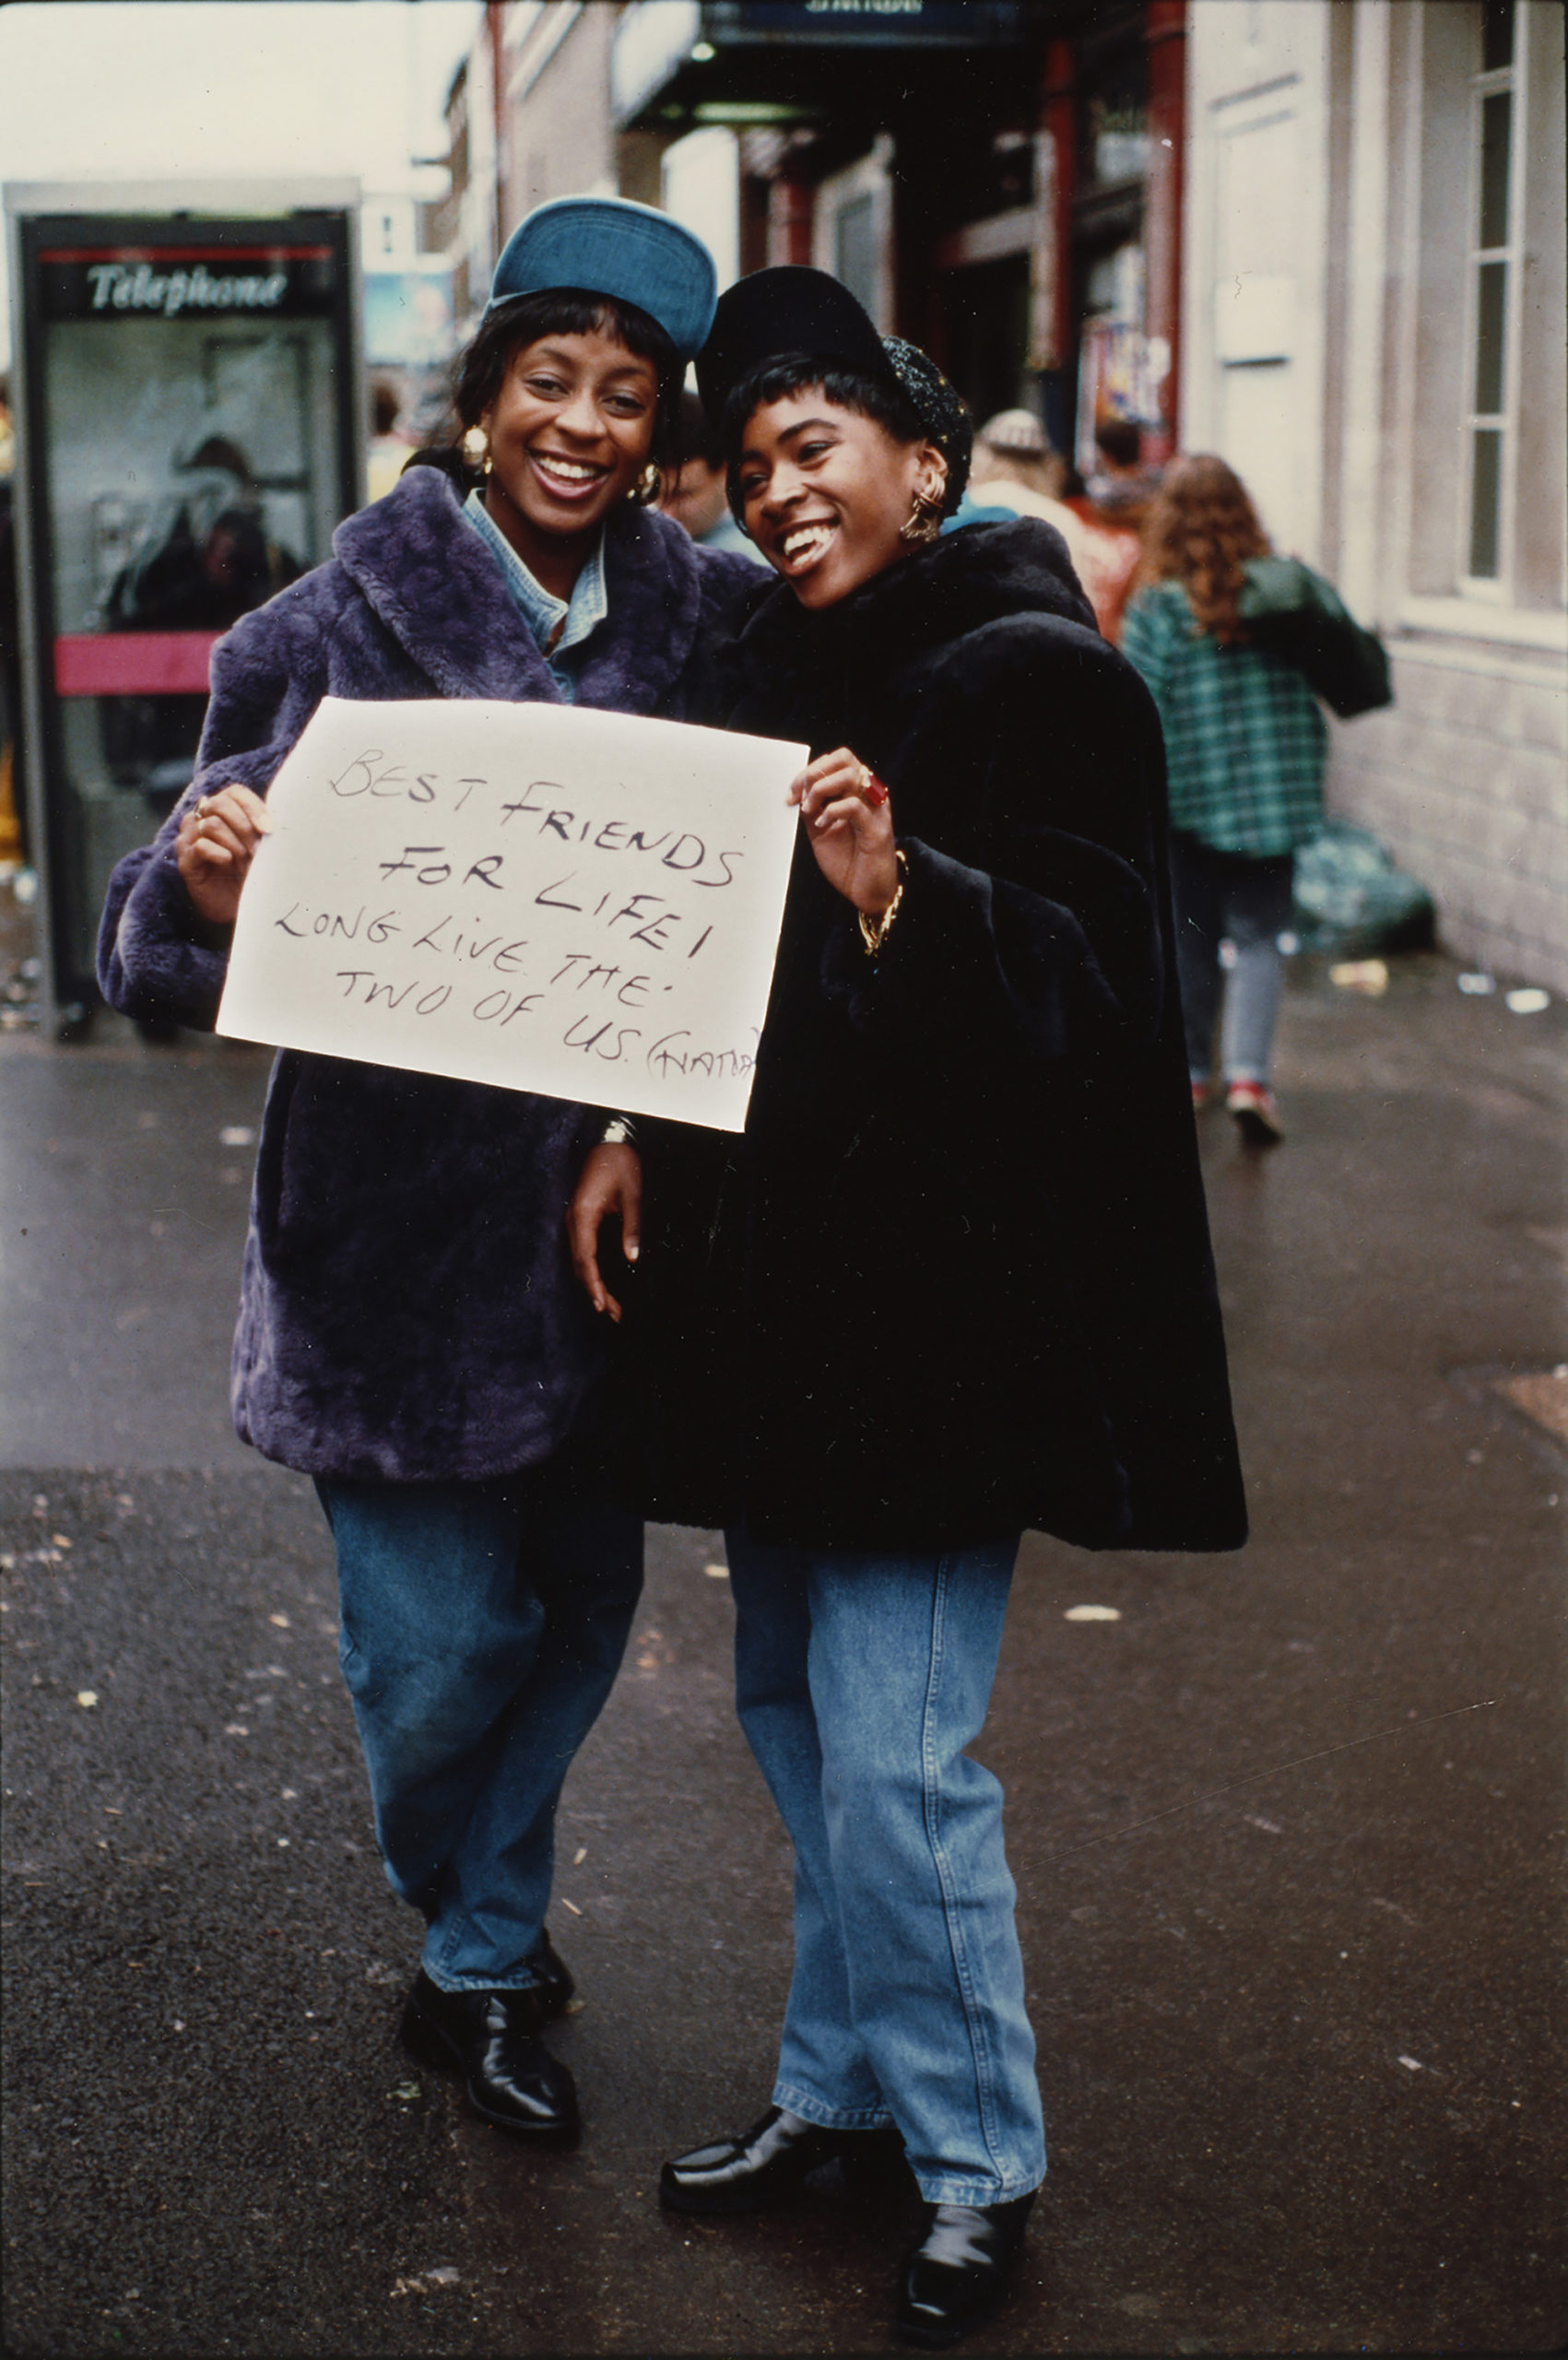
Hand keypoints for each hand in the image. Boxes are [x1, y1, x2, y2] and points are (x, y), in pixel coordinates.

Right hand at [175, 785, 272, 926]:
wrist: (238, 905)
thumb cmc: (251, 871)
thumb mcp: (263, 847)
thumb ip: (264, 827)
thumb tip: (275, 818)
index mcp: (224, 809)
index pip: (235, 793)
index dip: (253, 807)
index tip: (269, 829)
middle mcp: (202, 817)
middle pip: (220, 804)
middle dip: (244, 827)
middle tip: (257, 851)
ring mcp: (190, 837)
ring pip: (212, 825)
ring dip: (235, 844)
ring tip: (244, 863)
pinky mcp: (185, 859)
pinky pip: (201, 846)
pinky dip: (220, 854)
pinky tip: (228, 863)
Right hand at [567, 1143, 641, 1322]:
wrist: (608, 1142)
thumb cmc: (621, 1165)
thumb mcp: (632, 1196)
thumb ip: (632, 1228)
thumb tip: (632, 1259)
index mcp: (583, 1215)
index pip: (586, 1258)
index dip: (593, 1283)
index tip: (601, 1304)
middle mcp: (573, 1220)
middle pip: (580, 1265)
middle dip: (595, 1291)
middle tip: (613, 1315)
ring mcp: (574, 1221)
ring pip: (579, 1261)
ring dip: (592, 1284)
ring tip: (610, 1307)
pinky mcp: (580, 1220)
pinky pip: (582, 1251)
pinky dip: (591, 1270)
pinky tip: (602, 1284)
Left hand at [788, 747, 897, 915]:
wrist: (867, 893)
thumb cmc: (847, 861)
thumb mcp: (821, 830)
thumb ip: (812, 809)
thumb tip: (796, 791)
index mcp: (858, 791)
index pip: (837, 760)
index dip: (811, 769)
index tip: (791, 792)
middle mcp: (870, 795)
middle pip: (844, 759)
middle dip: (814, 773)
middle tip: (799, 796)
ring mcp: (876, 810)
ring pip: (850, 775)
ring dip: (821, 789)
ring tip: (810, 810)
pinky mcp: (877, 829)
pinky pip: (853, 805)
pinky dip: (831, 811)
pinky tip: (822, 824)